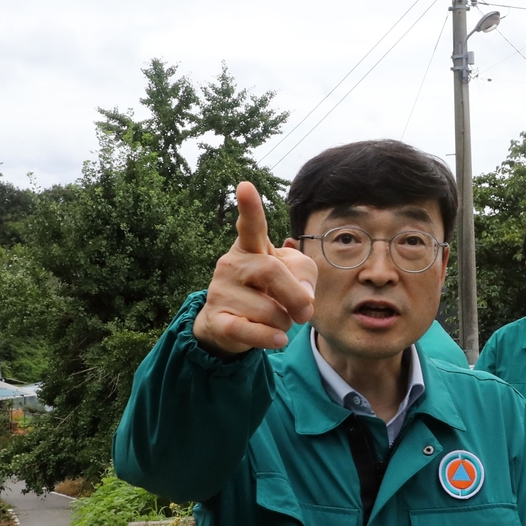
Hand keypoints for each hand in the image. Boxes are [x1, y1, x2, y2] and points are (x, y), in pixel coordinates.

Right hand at [192, 181, 315, 356]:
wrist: (230, 325)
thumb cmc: (269, 292)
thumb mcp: (295, 277)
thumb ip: (305, 276)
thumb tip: (303, 298)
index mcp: (251, 247)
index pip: (251, 226)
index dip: (250, 208)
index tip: (245, 186)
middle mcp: (232, 264)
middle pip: (272, 272)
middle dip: (296, 296)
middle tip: (306, 313)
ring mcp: (221, 291)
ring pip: (269, 309)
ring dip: (285, 322)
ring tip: (277, 321)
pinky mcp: (219, 320)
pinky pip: (251, 331)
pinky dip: (271, 338)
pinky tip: (278, 339)